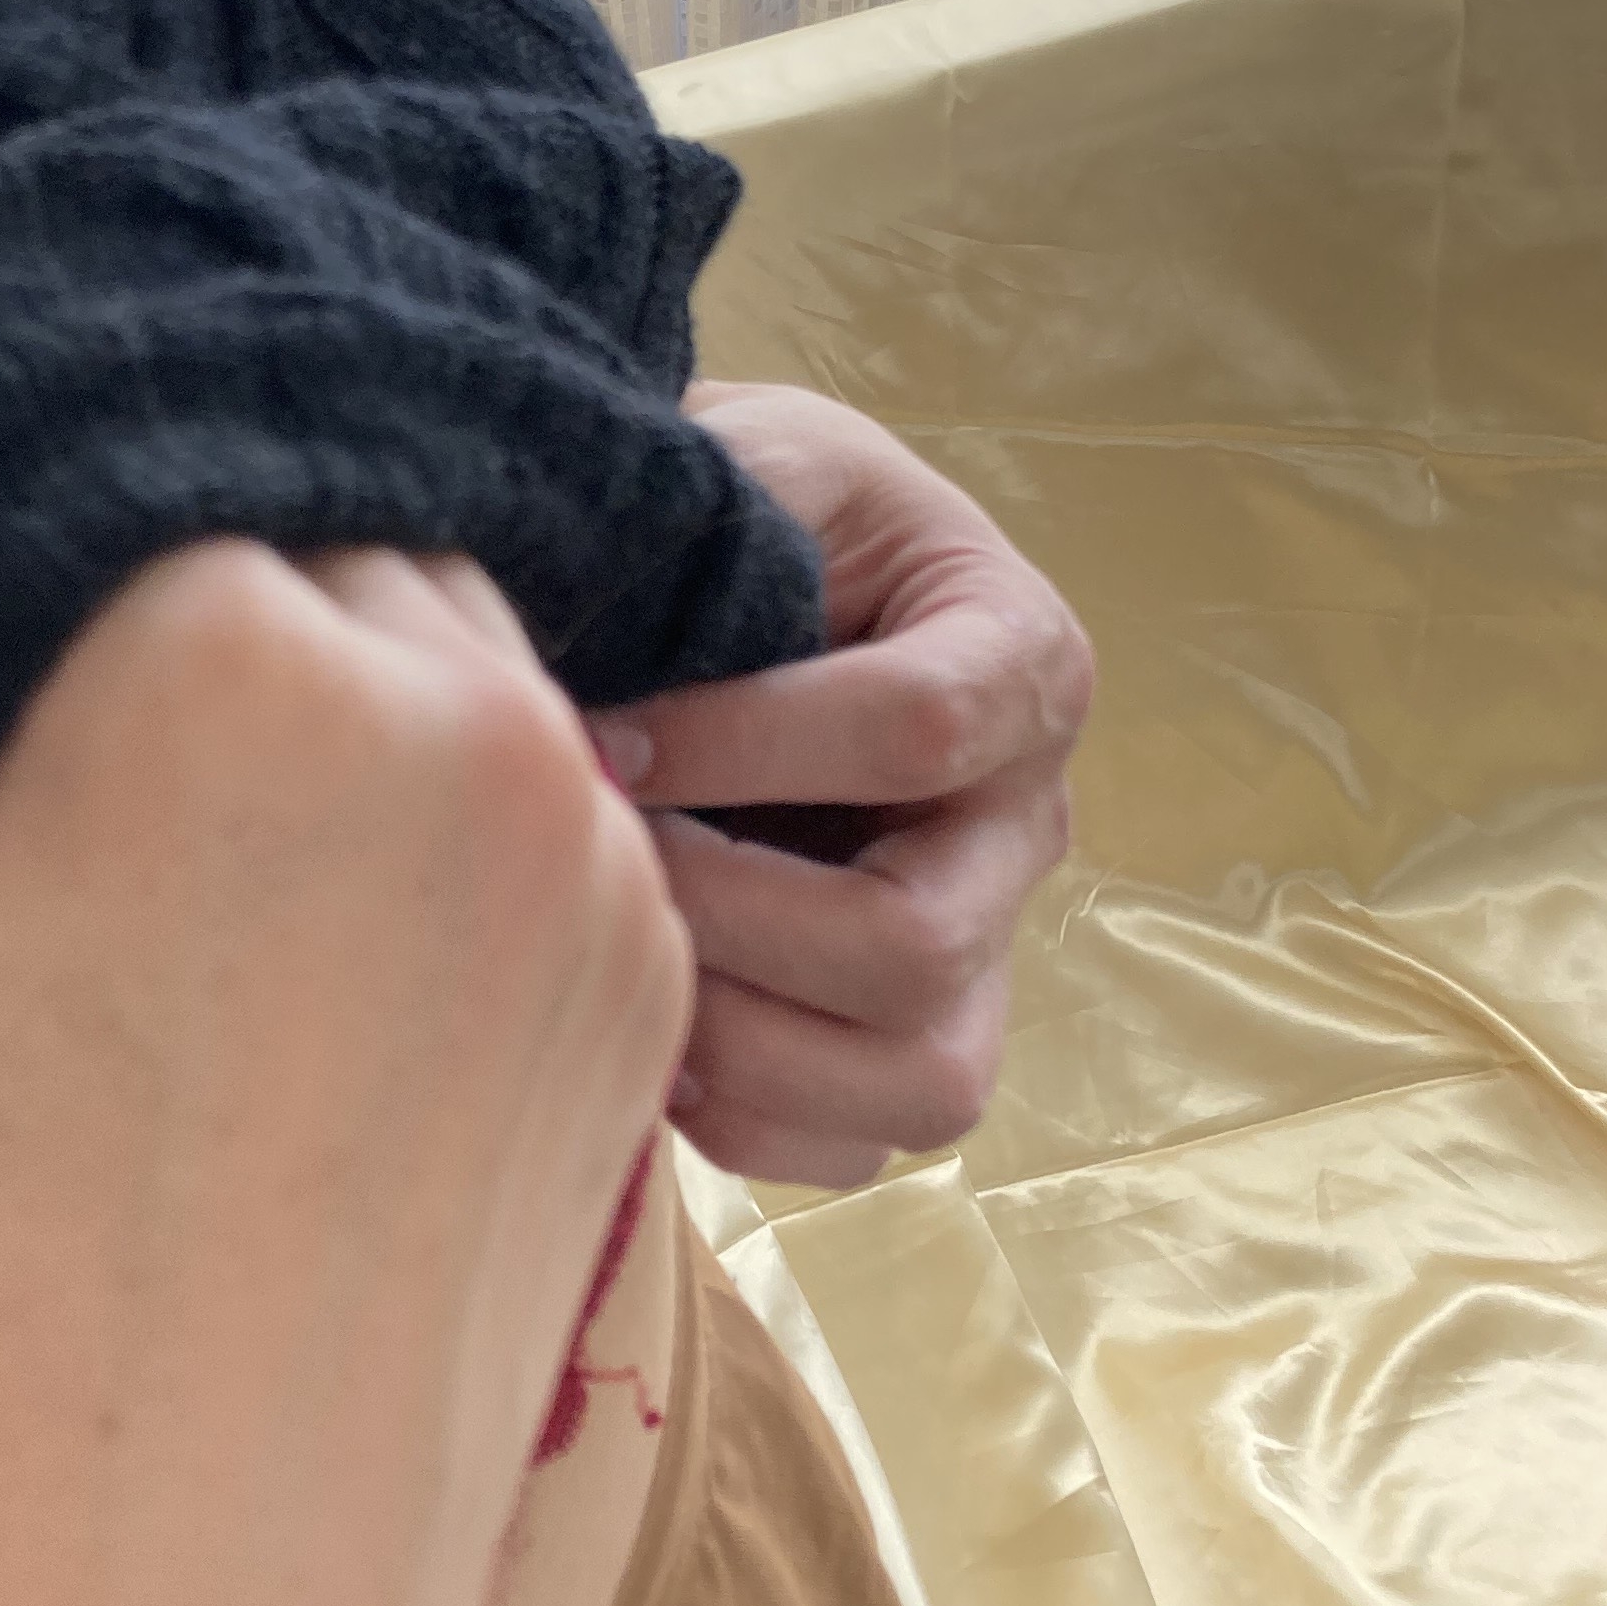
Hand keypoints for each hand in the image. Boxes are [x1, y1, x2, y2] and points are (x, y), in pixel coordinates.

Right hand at [0, 567, 692, 1605]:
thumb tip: (20, 536)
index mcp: (205, 636)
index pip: (142, 429)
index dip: (58, 504)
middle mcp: (449, 705)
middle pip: (324, 533)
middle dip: (220, 598)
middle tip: (92, 749)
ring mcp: (587, 865)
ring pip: (452, 675)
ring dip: (346, 725)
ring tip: (205, 904)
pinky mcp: (646, 1008)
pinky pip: (537, 832)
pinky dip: (443, 858)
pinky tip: (316, 1012)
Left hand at [592, 383, 1092, 1195]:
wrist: (746, 580)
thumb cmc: (753, 514)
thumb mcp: (756, 457)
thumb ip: (716, 507)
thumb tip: (581, 632)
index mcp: (1020, 661)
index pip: (920, 729)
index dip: (741, 747)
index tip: (597, 738)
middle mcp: (1025, 825)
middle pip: (920, 943)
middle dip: (727, 915)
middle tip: (596, 865)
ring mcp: (980, 951)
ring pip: (921, 1080)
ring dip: (739, 1041)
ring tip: (621, 960)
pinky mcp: (908, 1044)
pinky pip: (853, 1148)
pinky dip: (738, 1119)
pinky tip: (644, 1031)